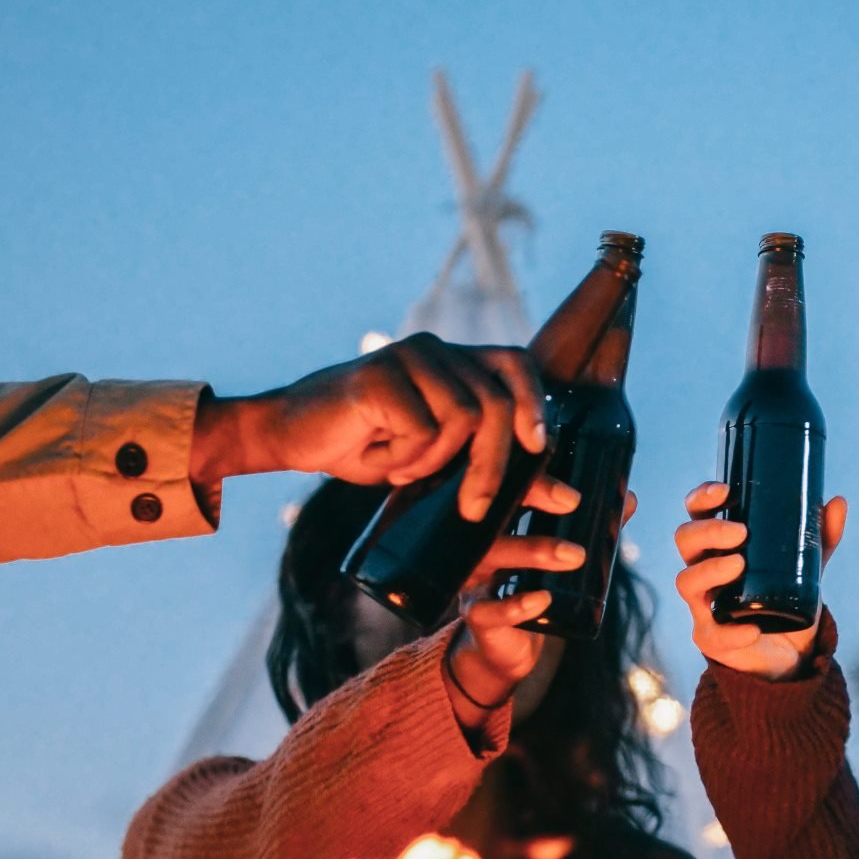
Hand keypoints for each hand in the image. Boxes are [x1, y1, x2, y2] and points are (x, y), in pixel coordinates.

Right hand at [193, 333, 547, 520]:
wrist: (290, 434)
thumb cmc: (366, 446)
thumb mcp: (436, 459)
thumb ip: (492, 465)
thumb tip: (568, 498)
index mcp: (453, 362)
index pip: (515, 365)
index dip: (533, 403)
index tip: (538, 445)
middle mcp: (435, 350)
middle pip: (494, 403)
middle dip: (492, 464)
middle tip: (471, 508)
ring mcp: (407, 356)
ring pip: (463, 417)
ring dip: (433, 460)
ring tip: (399, 465)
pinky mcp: (380, 373)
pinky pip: (422, 428)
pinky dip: (403, 457)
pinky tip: (375, 451)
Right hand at [440, 480, 639, 726]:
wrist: (504, 646)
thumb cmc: (532, 589)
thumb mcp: (559, 556)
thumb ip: (592, 529)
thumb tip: (631, 500)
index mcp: (499, 522)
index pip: (510, 486)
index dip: (536, 480)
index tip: (572, 490)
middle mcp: (480, 544)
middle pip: (497, 508)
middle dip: (532, 499)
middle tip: (571, 503)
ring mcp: (474, 579)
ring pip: (493, 555)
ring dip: (534, 551)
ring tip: (574, 555)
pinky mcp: (477, 615)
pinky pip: (489, 609)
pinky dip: (516, 605)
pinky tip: (542, 600)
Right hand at [672, 482, 847, 680]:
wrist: (789, 654)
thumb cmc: (785, 602)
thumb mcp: (806, 568)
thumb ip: (819, 538)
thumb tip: (837, 502)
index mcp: (718, 548)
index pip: (697, 515)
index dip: (702, 499)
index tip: (725, 491)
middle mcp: (704, 572)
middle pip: (685, 540)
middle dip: (708, 530)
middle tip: (741, 532)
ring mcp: (703, 605)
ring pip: (686, 580)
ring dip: (710, 569)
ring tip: (739, 564)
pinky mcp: (711, 639)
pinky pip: (712, 634)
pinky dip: (733, 632)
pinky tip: (752, 630)